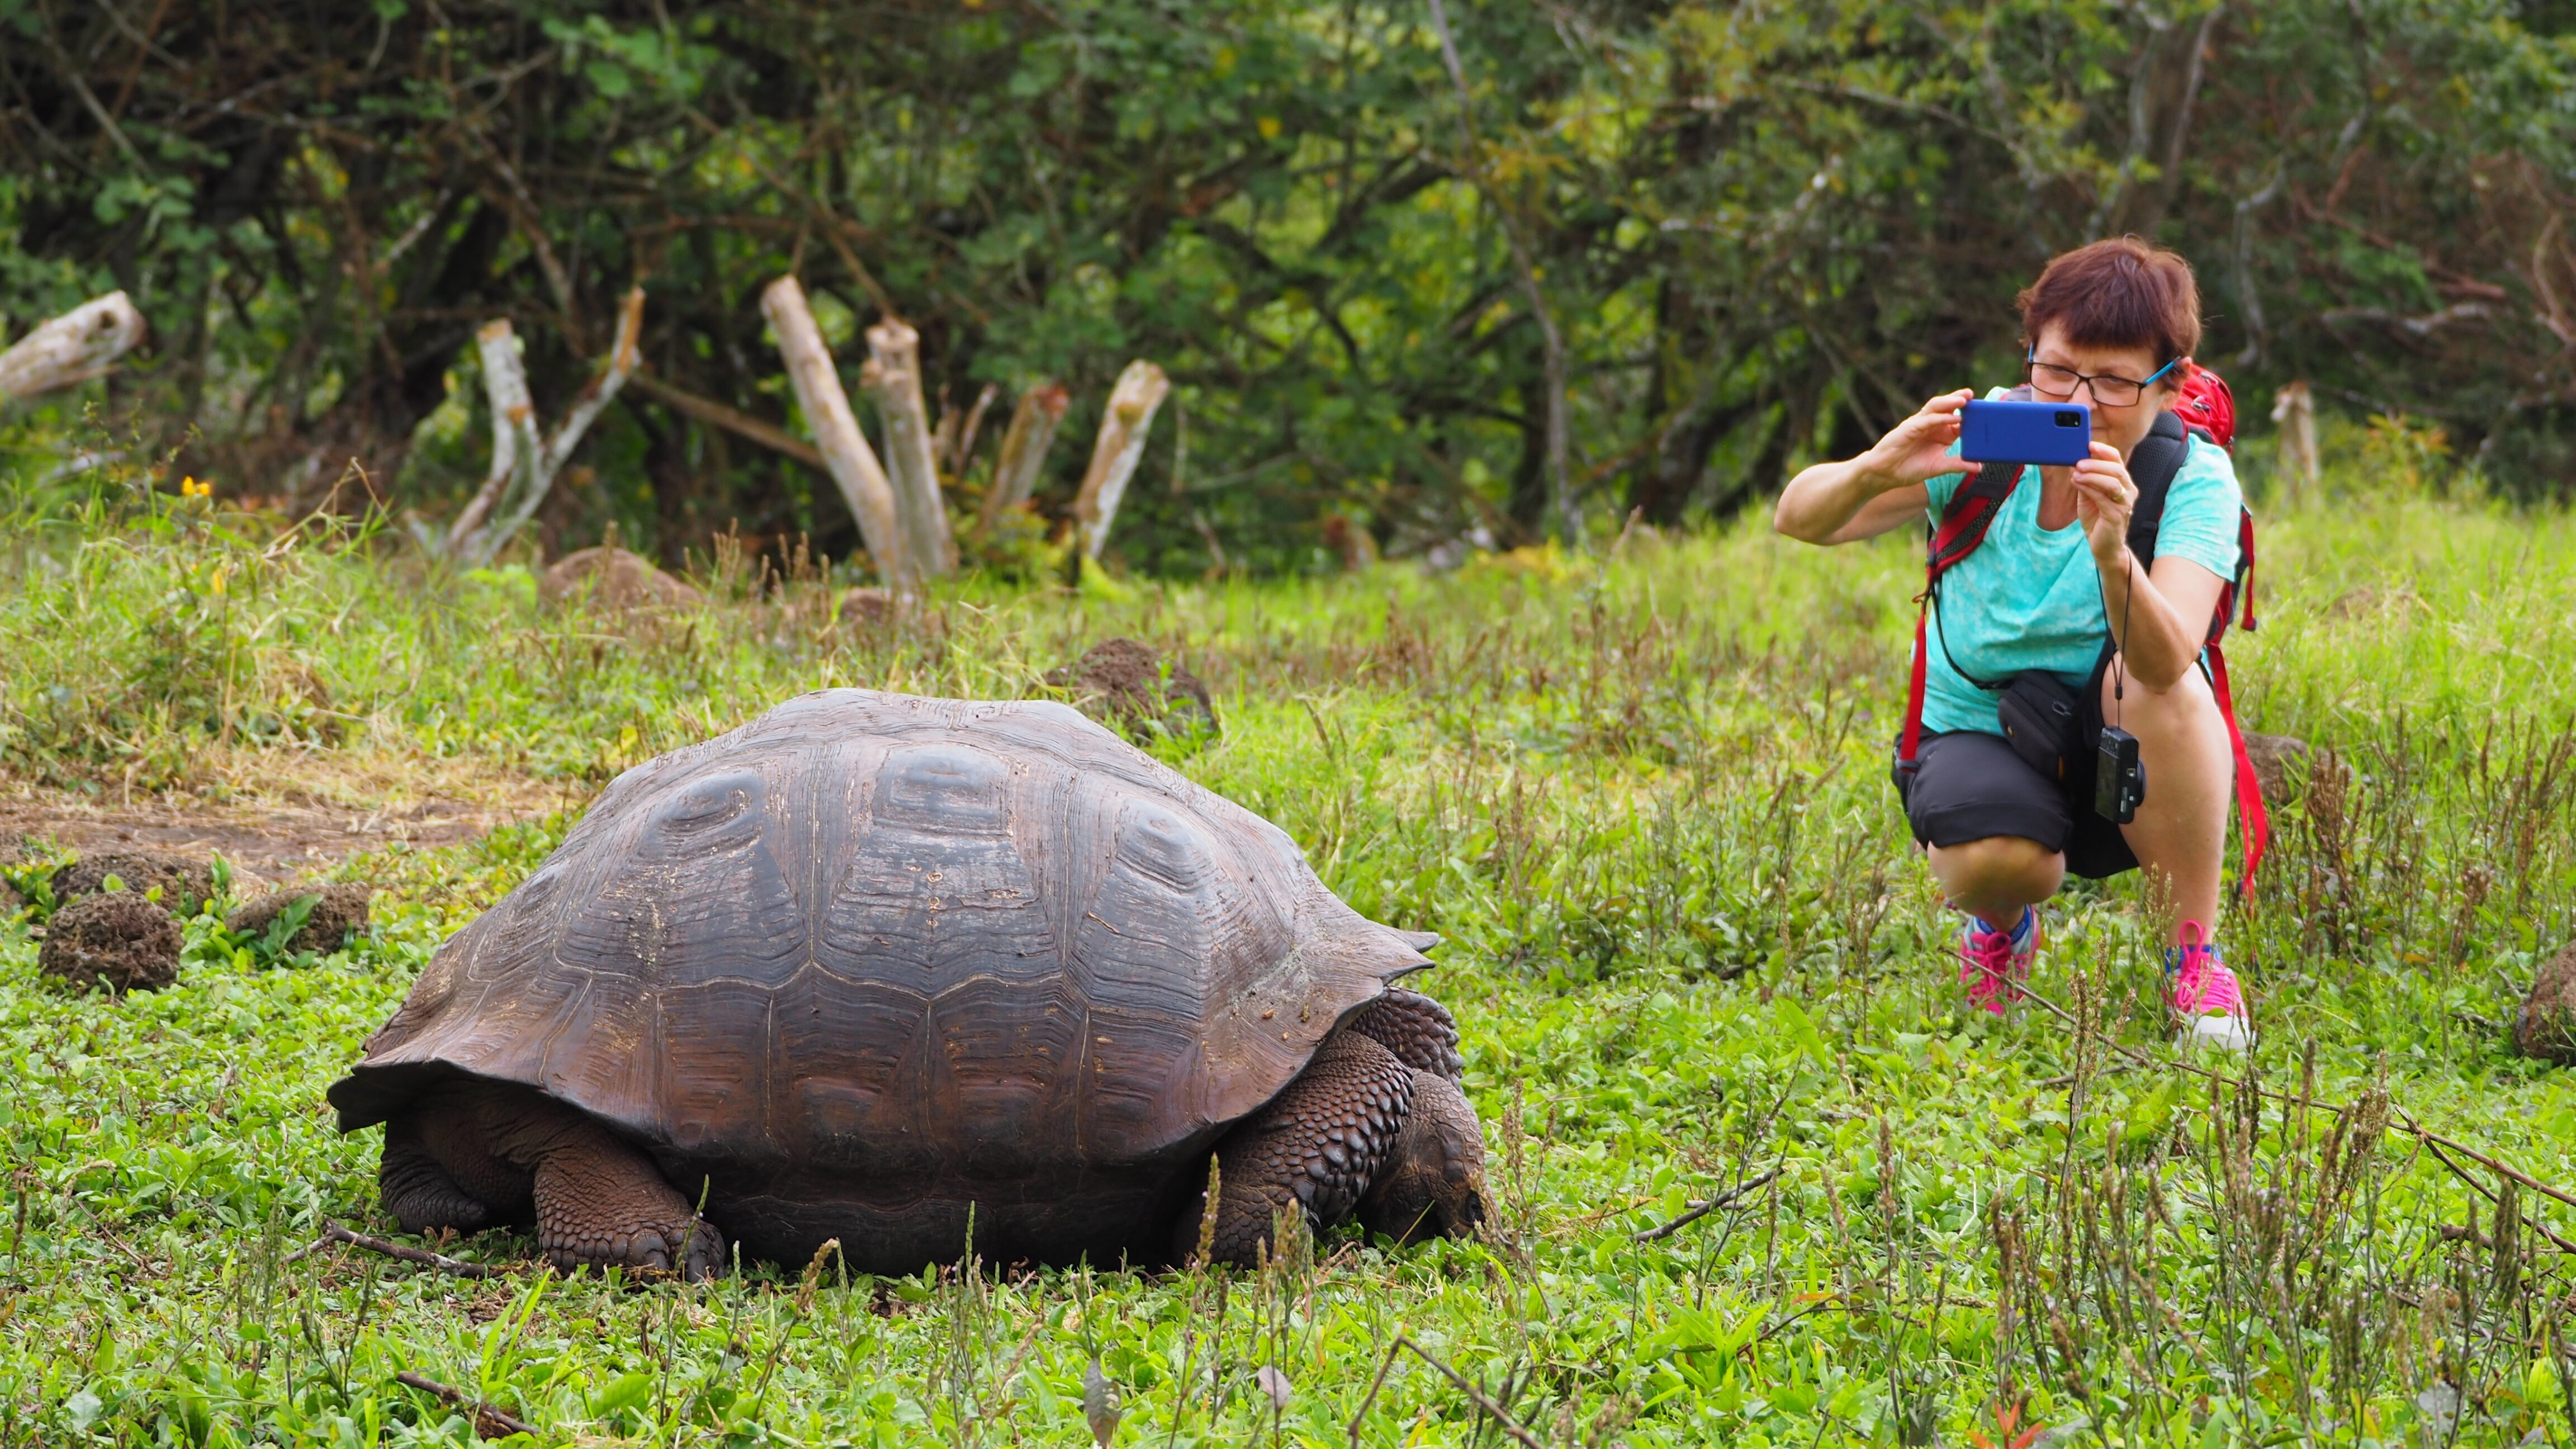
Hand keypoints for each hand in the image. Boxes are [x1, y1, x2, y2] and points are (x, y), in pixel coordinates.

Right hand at [1857, 389, 1974, 491]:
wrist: (1884, 475)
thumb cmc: (1908, 469)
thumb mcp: (1938, 467)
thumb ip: (1958, 465)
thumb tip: (1979, 466)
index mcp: (1940, 433)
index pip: (1957, 418)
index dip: (1970, 414)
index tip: (1984, 411)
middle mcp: (1931, 425)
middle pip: (1947, 407)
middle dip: (1960, 399)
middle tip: (1972, 394)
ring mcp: (1919, 425)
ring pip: (1936, 408)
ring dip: (1950, 402)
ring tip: (1964, 399)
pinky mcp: (1909, 429)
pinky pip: (1927, 420)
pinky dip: (1940, 417)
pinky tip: (1952, 417)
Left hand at [2070, 441, 2135, 566]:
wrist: (2103, 545)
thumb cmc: (2096, 519)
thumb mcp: (2088, 496)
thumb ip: (2085, 481)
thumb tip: (2075, 464)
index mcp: (2123, 483)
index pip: (2117, 462)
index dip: (2105, 451)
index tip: (2089, 444)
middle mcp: (2128, 491)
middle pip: (2117, 470)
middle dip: (2097, 463)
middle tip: (2079, 461)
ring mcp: (2125, 504)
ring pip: (2113, 483)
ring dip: (2093, 475)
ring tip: (2077, 472)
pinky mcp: (2117, 515)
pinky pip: (2103, 498)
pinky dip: (2089, 488)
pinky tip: (2078, 483)